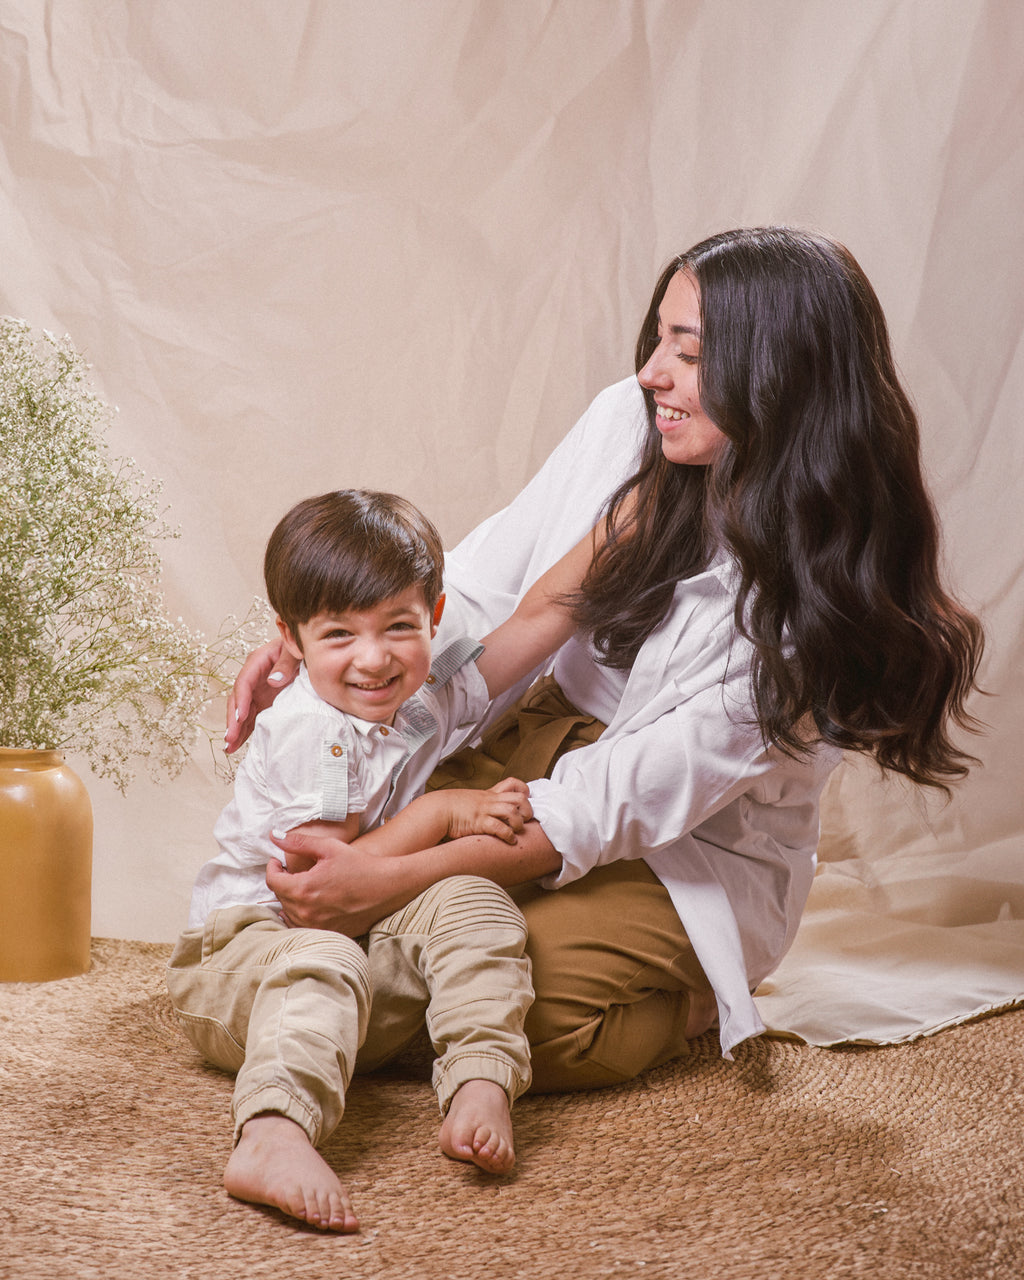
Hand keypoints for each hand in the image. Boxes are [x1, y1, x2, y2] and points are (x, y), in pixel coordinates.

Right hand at [225, 639, 298, 752]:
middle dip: (233, 720)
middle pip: (238, 699)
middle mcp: (253, 677)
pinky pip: (251, 717)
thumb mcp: (294, 650)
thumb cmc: (300, 647)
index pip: (244, 683)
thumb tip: (273, 681)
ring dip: (235, 729)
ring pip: (242, 711)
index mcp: (258, 662)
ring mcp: (257, 691)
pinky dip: (245, 730)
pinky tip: (238, 744)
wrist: (308, 650)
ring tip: (229, 748)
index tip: (240, 718)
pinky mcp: (263, 701)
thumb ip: (286, 662)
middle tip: (230, 739)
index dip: (240, 701)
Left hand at [267, 828, 393, 934]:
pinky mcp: (327, 933)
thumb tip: (275, 836)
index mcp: (304, 888)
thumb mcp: (329, 848)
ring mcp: (316, 925)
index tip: (278, 861)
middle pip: (280, 897)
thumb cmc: (360, 865)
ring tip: (300, 886)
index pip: (272, 881)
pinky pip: (302, 926)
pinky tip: (309, 903)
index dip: (272, 868)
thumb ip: (299, 843)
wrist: (387, 888)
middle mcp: (306, 911)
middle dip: (282, 881)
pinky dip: (300, 915)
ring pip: (289, 914)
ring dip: (289, 899)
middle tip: (290, 870)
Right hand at [443, 777, 532, 843]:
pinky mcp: (479, 823)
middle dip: (528, 810)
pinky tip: (510, 840)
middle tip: (525, 819)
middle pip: (519, 798)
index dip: (524, 791)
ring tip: (517, 831)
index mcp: (490, 794)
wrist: (436, 810)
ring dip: (519, 823)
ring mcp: (485, 811)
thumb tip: (495, 813)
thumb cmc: (453, 808)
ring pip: (512, 811)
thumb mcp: (472, 801)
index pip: (512, 783)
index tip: (525, 802)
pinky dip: (508, 835)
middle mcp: (490, 800)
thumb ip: (485, 804)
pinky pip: (499, 827)